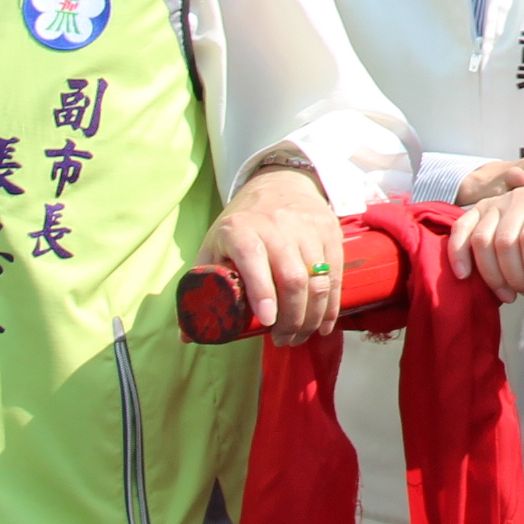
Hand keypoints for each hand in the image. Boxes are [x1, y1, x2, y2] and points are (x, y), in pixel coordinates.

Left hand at [198, 165, 343, 346]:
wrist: (279, 184)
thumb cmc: (241, 224)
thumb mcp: (214, 245)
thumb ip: (201, 286)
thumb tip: (188, 334)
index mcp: (240, 229)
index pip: (253, 259)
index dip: (262, 292)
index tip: (267, 321)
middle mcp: (276, 226)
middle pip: (292, 277)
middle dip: (291, 318)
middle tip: (282, 339)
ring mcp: (307, 228)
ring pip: (318, 279)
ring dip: (311, 316)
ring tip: (299, 336)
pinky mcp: (329, 232)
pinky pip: (335, 275)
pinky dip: (331, 305)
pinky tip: (323, 324)